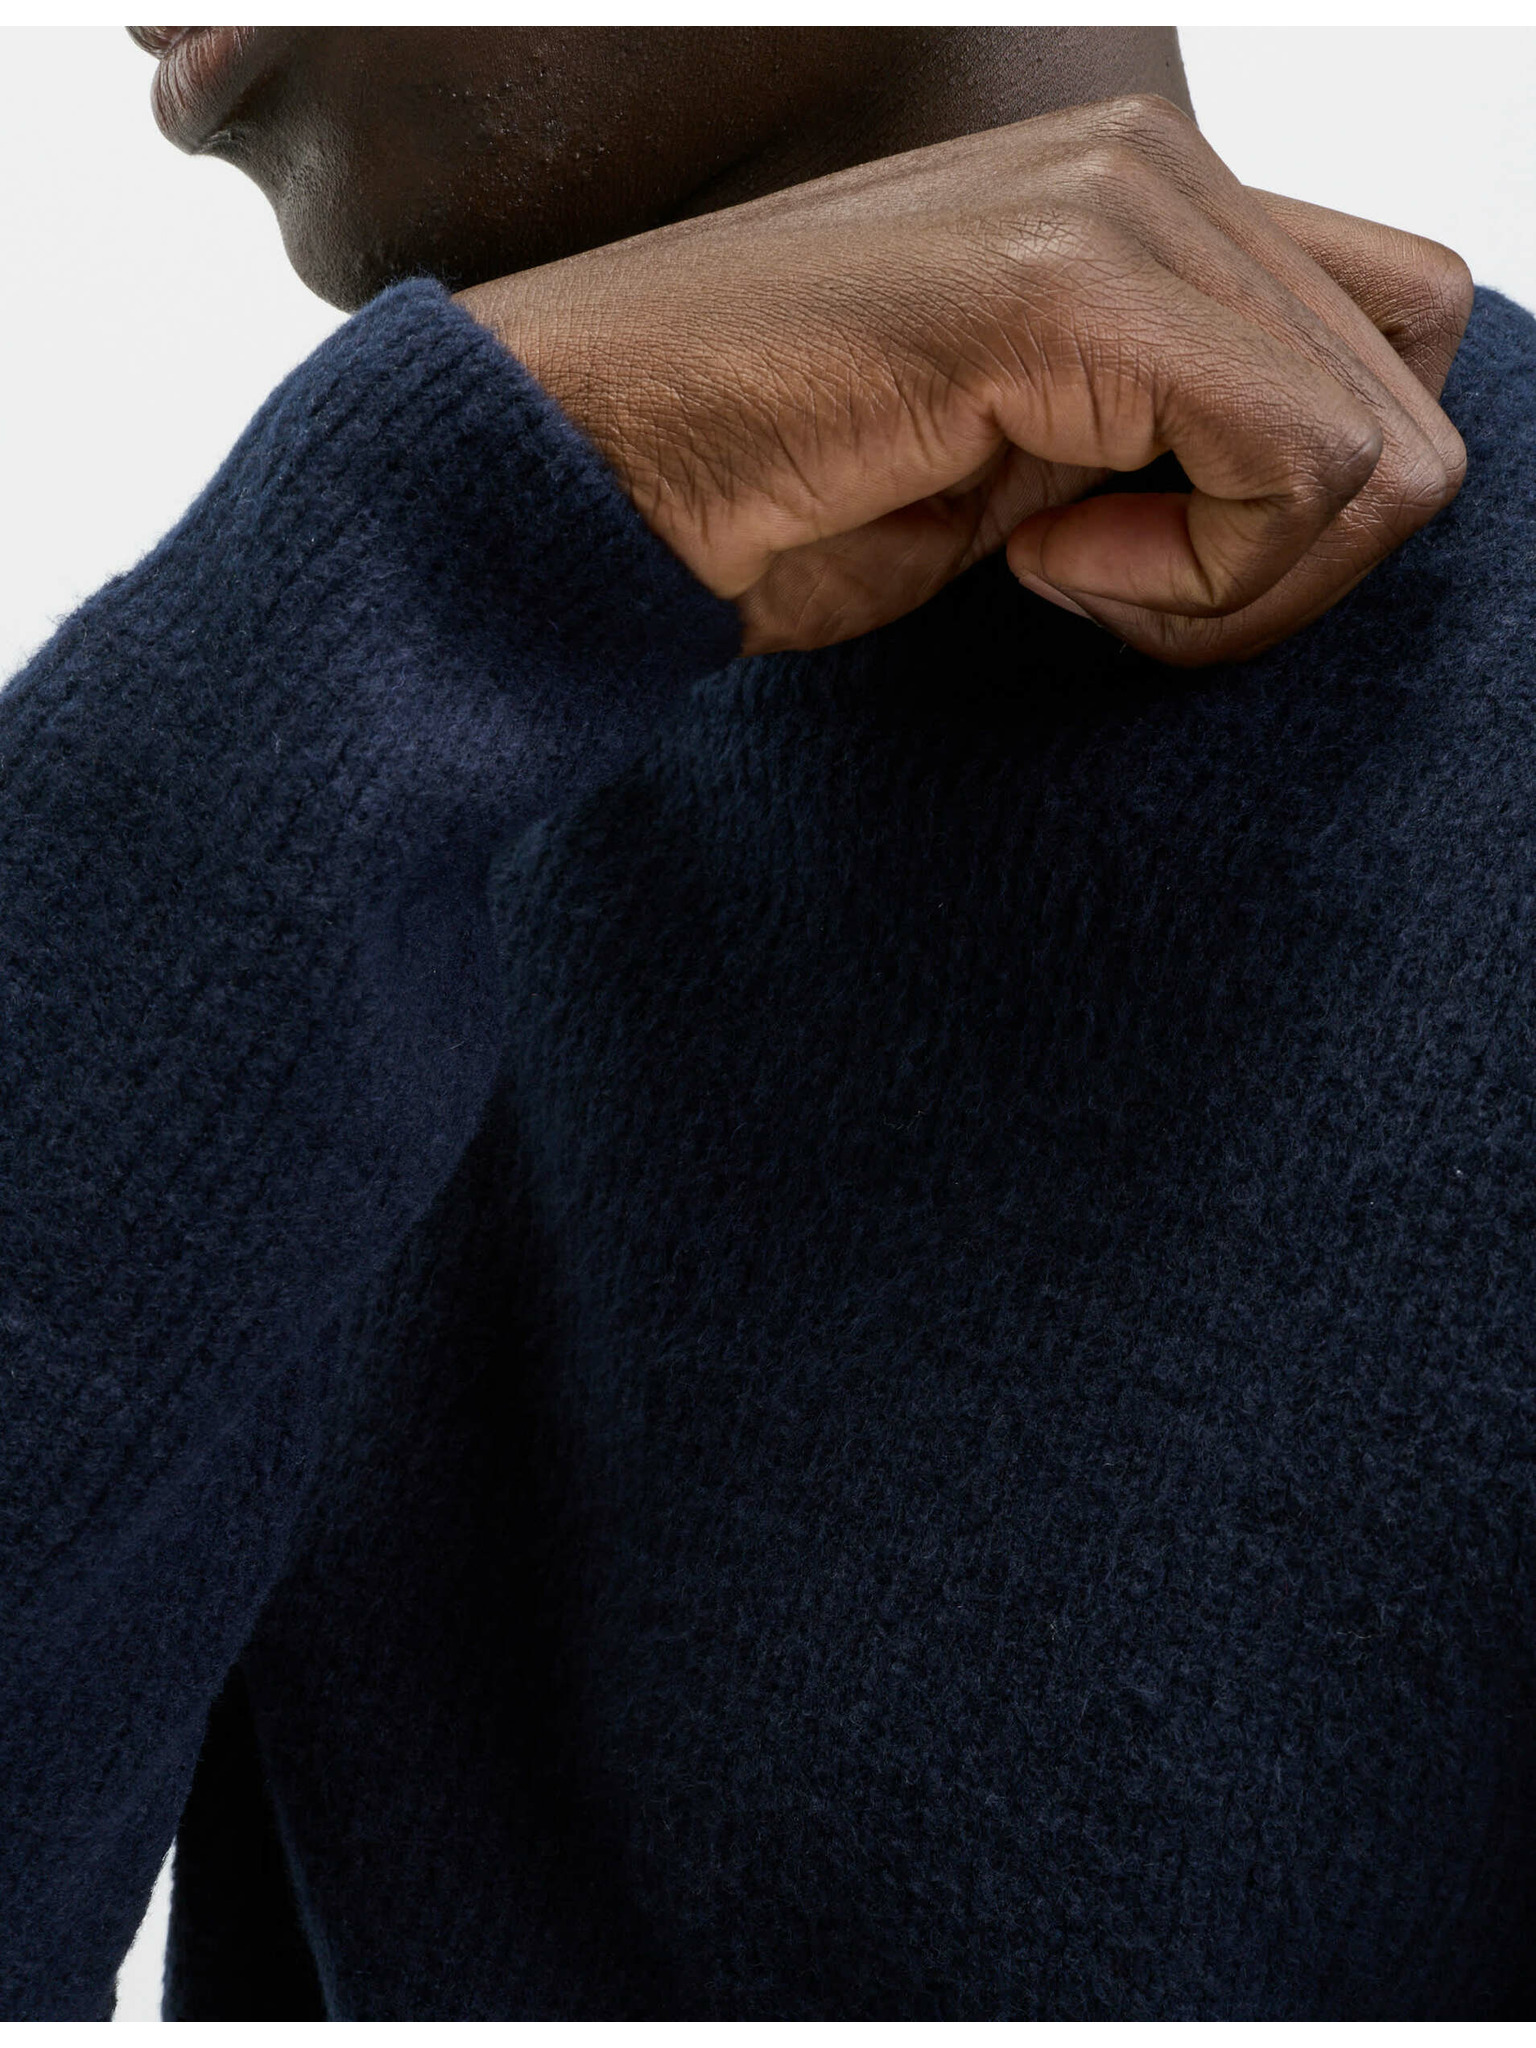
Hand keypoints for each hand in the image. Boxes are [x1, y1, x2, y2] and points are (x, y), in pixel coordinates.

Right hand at [458, 94, 1472, 665]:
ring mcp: (1117, 206)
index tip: (1142, 569)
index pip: (1397, 340)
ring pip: (1380, 449)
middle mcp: (1155, 170)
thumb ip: (1172, 449)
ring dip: (1241, 581)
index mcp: (1148, 203)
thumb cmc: (769, 498)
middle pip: (1416, 397)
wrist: (575, 475)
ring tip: (1061, 578)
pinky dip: (1200, 576)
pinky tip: (1043, 567)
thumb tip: (1319, 498)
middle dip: (1289, 564)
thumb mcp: (1025, 480)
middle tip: (1109, 596)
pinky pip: (1293, 468)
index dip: (1312, 508)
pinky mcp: (1066, 286)